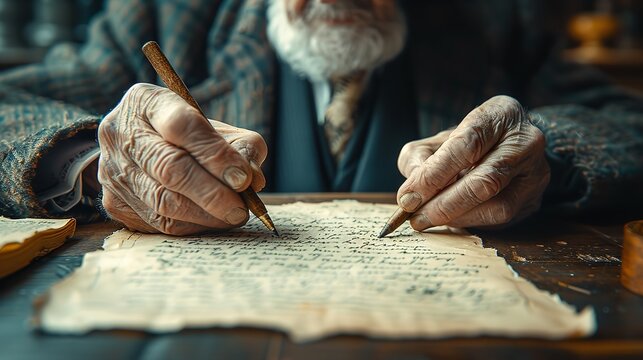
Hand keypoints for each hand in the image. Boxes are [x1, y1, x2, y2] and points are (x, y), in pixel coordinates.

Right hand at [97, 83, 266, 234]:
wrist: (136, 148)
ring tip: (232, 216)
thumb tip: (252, 179)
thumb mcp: (214, 127)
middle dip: (212, 192)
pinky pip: (156, 223)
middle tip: (241, 208)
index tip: (243, 177)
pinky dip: (190, 226)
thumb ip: (240, 145)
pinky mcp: (113, 201)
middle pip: (169, 167)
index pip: (182, 125)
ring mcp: (113, 169)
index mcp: (147, 102)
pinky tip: (210, 221)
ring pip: (162, 201)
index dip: (215, 154)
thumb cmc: (186, 136)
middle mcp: (121, 133)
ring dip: (204, 214)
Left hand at [396, 95, 549, 228]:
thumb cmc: (468, 142)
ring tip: (429, 220)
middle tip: (416, 218)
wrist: (508, 148)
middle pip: (485, 180)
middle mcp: (526, 141)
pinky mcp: (535, 200)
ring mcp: (536, 173)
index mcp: (501, 114)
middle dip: (445, 204)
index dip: (435, 174)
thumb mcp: (439, 139)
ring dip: (457, 218)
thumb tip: (411, 194)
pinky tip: (451, 220)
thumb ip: (419, 158)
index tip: (408, 197)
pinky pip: (502, 220)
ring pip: (497, 206)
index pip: (467, 145)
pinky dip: (471, 223)